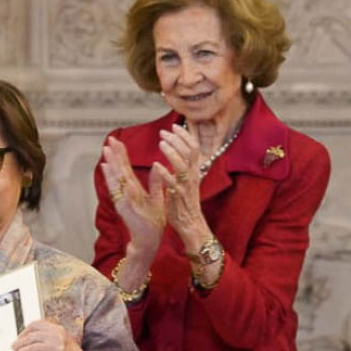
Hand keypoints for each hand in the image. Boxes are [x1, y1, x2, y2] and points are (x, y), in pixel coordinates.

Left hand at [13, 319, 88, 350]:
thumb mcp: (60, 339)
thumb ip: (46, 335)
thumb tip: (25, 337)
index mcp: (58, 329)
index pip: (37, 325)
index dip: (25, 331)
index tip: (18, 337)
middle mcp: (58, 337)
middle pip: (33, 336)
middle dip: (21, 342)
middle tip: (14, 346)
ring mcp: (58, 349)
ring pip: (34, 347)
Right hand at [100, 136, 165, 248]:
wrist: (149, 240)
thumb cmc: (152, 222)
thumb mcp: (156, 198)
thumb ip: (156, 183)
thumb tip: (157, 166)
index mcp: (134, 189)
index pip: (126, 168)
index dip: (121, 154)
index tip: (117, 140)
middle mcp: (127, 193)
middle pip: (119, 171)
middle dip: (114, 156)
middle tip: (108, 140)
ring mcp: (124, 200)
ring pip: (116, 180)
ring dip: (111, 166)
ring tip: (106, 153)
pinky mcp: (125, 208)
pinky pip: (119, 192)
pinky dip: (114, 182)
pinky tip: (109, 172)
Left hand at [155, 125, 213, 245]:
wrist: (190, 224)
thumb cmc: (185, 202)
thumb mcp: (187, 181)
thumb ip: (184, 166)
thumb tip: (181, 150)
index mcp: (194, 171)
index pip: (194, 147)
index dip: (184, 135)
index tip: (173, 126)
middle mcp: (193, 176)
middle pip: (190, 152)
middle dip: (177, 139)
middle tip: (163, 132)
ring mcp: (186, 186)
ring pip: (182, 164)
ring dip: (172, 152)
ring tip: (161, 143)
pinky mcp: (178, 197)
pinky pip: (173, 183)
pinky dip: (165, 173)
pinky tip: (156, 165)